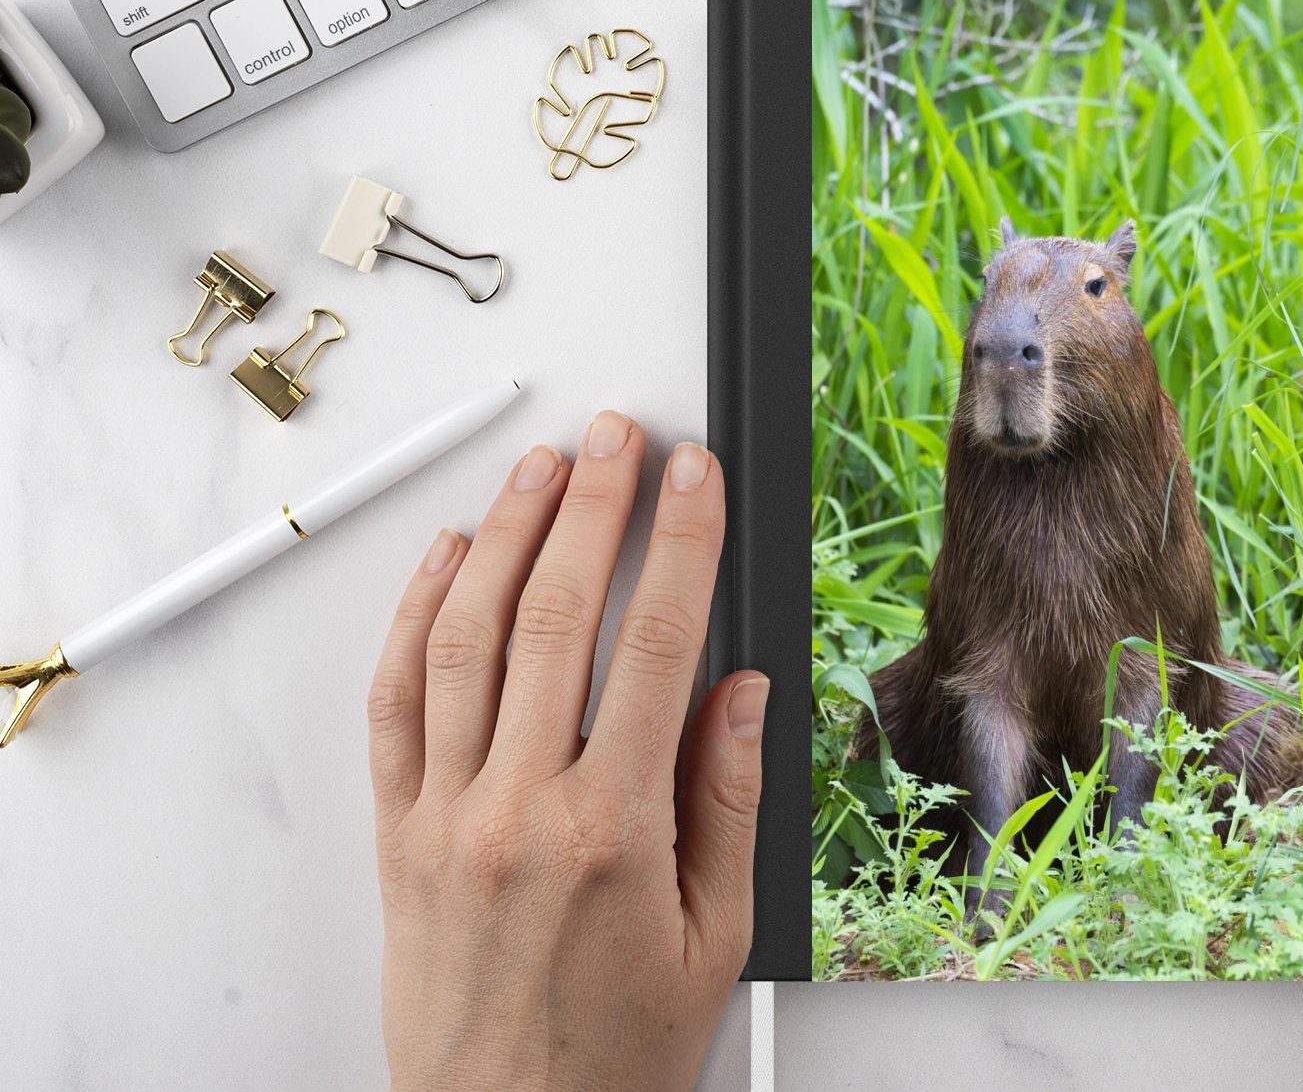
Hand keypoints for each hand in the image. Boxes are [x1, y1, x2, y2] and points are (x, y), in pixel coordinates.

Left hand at [367, 413, 765, 1091]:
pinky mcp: (396, 834)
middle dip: (593, 508)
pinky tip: (445, 559)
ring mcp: (445, 815)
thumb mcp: (715, 938)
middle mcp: (519, 808)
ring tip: (541, 468)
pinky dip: (415, 617)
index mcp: (614, 829)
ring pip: (467, 640)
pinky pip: (395, 702)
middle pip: (556, 616)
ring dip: (506, 536)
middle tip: (618, 437)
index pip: (658, 644)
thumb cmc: (614, 1049)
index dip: (682, 543)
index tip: (696, 477)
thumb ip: (727, 805)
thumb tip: (740, 693)